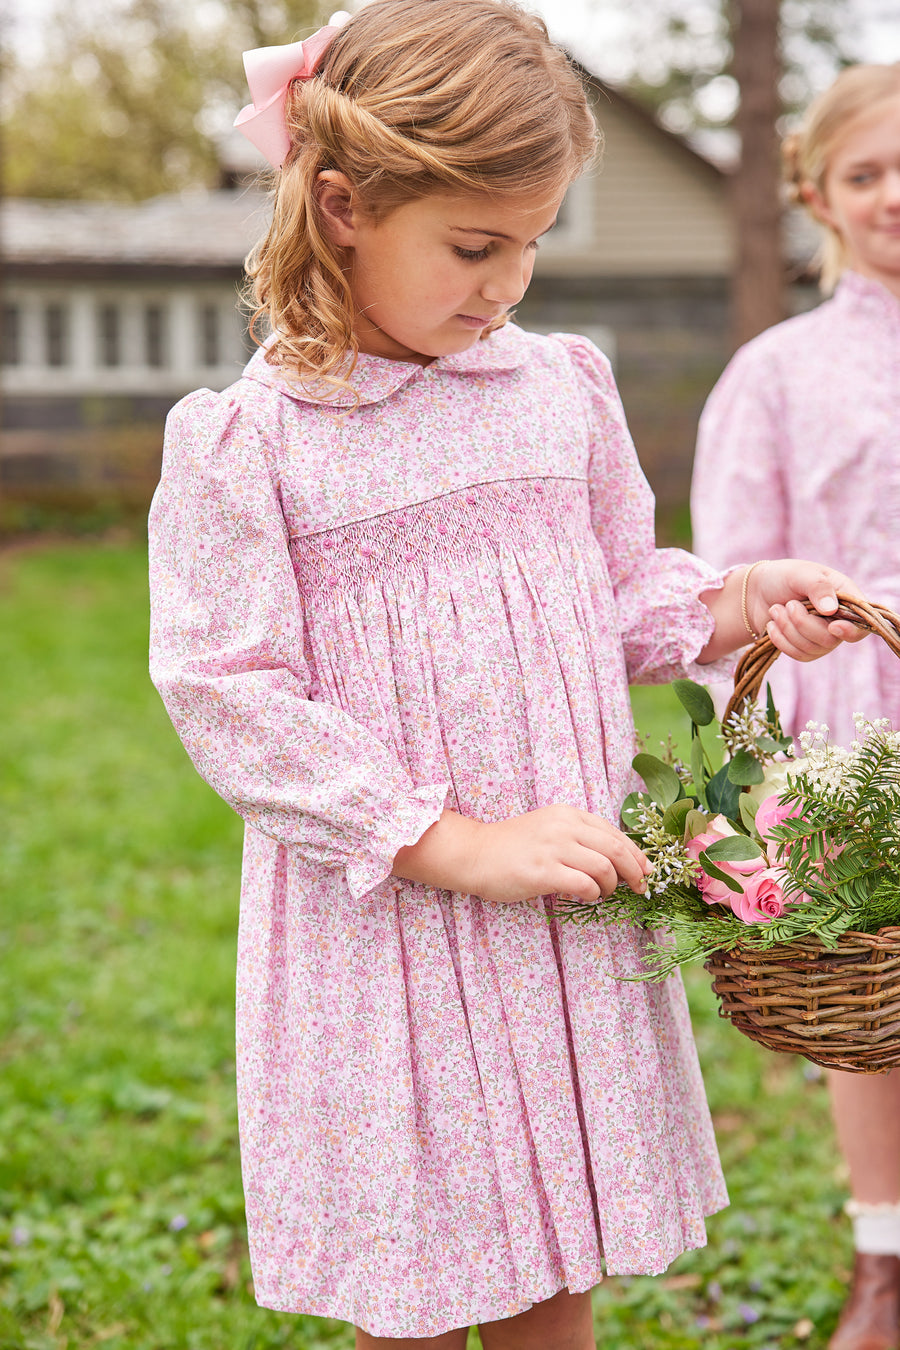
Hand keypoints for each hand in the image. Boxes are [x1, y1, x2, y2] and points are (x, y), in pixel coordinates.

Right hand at [393, 806, 649, 904]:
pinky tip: (587, 897)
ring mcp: (553, 848)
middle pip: (616, 848)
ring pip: (604, 867)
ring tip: (604, 893)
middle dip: (635, 870)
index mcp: (568, 814)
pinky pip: (584, 884)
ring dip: (612, 885)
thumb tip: (616, 859)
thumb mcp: (548, 829)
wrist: (474, 854)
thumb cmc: (512, 846)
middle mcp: (563, 827)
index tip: (646, 869)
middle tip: (640, 887)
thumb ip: (578, 837)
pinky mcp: (543, 872)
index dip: (636, 853)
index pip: (614, 832)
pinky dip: (593, 894)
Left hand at [748, 560, 867, 660]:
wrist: (756, 592)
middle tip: (787, 604)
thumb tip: (831, 609)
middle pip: (831, 639)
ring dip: (788, 629)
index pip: (861, 622)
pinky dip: (781, 640)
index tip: (832, 626)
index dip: (851, 630)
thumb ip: (817, 587)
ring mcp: (824, 637)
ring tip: (776, 609)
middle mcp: (840, 620)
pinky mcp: (807, 649)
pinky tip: (772, 624)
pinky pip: (798, 655)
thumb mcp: (800, 574)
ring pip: (812, 648)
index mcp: (846, 598)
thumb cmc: (784, 577)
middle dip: (803, 623)